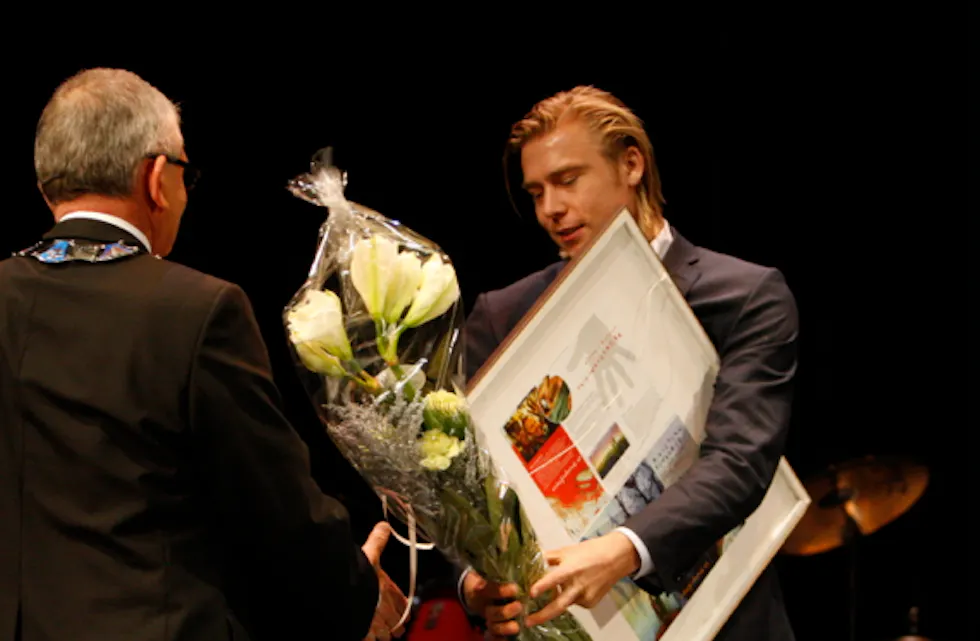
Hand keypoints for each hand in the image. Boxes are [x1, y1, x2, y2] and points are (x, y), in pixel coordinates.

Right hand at [361, 522, 408, 639]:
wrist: (347, 593)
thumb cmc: (361, 574)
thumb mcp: (370, 553)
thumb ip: (378, 540)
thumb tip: (385, 525)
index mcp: (389, 591)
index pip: (402, 603)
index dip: (403, 609)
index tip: (405, 613)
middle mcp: (386, 610)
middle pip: (397, 622)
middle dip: (396, 624)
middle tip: (395, 628)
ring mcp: (376, 624)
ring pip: (385, 634)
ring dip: (384, 634)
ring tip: (381, 634)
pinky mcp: (364, 633)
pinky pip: (369, 640)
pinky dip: (369, 639)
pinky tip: (366, 637)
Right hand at [462, 570, 521, 638]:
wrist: (474, 590)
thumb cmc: (490, 578)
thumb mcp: (492, 571)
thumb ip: (501, 567)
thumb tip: (510, 557)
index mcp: (481, 590)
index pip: (489, 590)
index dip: (501, 591)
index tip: (515, 588)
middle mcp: (483, 605)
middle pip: (492, 612)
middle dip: (505, 612)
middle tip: (519, 607)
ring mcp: (487, 618)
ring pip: (492, 626)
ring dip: (504, 628)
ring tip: (517, 627)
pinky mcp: (491, 627)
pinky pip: (491, 637)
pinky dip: (498, 639)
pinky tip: (507, 640)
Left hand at [523, 531, 639, 627]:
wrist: (615, 558)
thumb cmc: (592, 551)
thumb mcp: (567, 550)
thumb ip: (550, 558)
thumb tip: (534, 561)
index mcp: (572, 569)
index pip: (554, 579)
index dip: (543, 586)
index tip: (531, 594)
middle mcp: (579, 585)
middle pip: (559, 605)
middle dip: (542, 615)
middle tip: (527, 621)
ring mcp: (585, 596)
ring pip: (565, 603)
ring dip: (555, 601)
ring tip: (551, 594)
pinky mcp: (590, 603)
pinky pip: (574, 603)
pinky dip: (570, 597)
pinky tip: (576, 586)